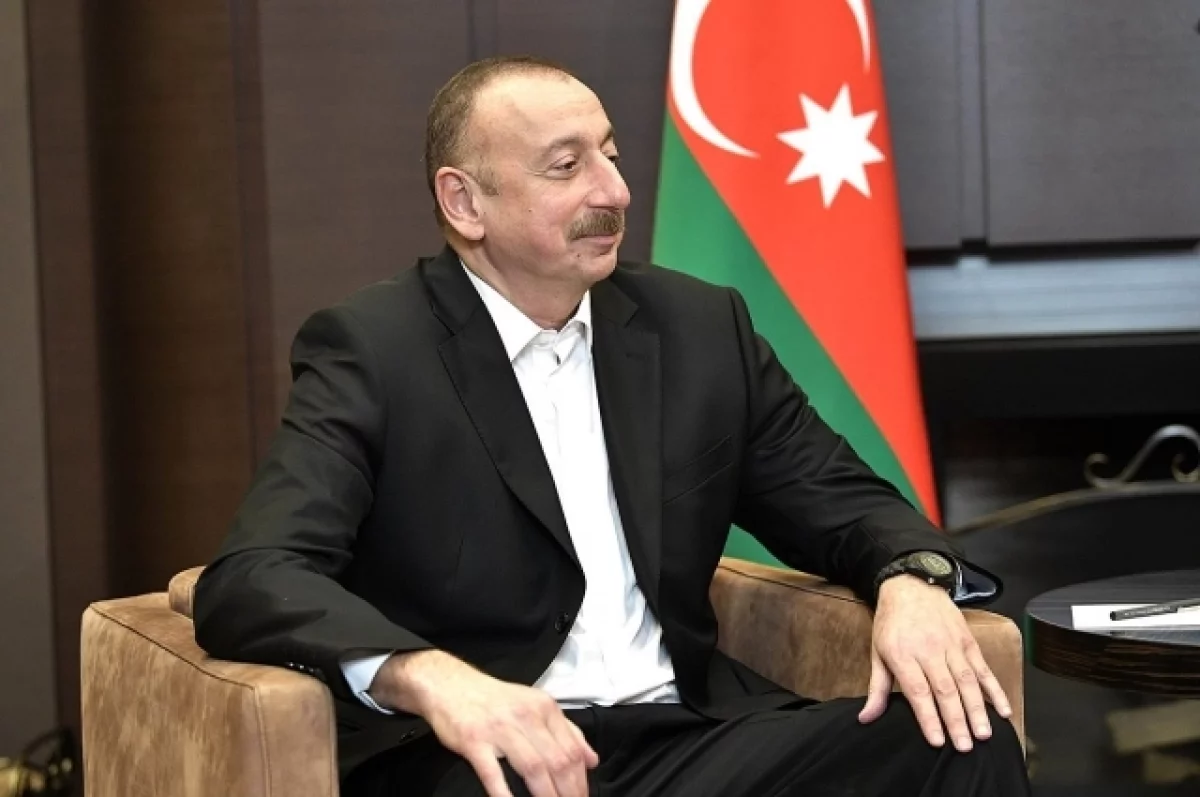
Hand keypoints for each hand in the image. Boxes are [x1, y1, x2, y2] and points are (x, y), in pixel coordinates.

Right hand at [371, 650, 597, 796]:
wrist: (450, 684)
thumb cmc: (495, 700)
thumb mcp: (535, 705)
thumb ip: (566, 730)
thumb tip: (591, 760)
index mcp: (544, 708)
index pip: (572, 749)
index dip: (581, 779)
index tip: (582, 796)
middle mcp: (526, 716)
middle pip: (558, 761)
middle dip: (569, 792)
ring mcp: (500, 729)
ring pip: (534, 767)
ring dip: (547, 796)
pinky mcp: (474, 741)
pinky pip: (494, 773)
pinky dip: (505, 794)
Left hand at [858, 575, 1012, 751]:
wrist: (910, 585)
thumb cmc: (891, 623)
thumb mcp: (877, 652)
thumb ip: (876, 689)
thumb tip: (866, 718)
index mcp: (903, 655)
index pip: (918, 691)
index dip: (929, 718)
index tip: (938, 742)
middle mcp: (929, 650)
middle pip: (945, 689)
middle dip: (956, 720)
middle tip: (965, 747)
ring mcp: (951, 645)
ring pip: (967, 681)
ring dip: (977, 709)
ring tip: (984, 734)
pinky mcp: (967, 641)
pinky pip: (983, 668)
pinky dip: (994, 690)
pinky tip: (1003, 710)